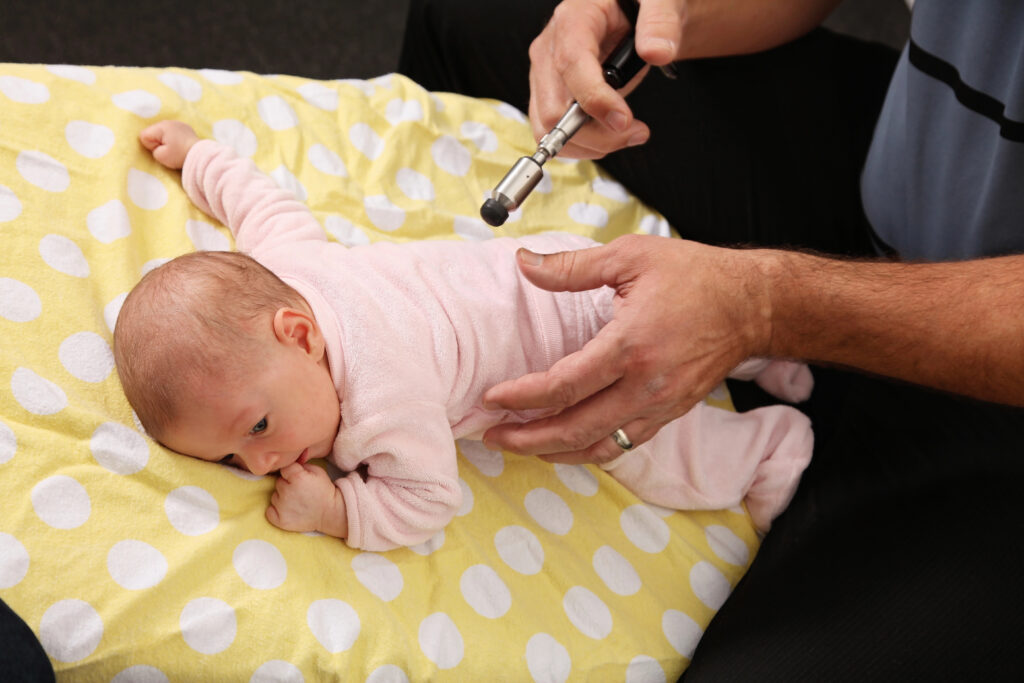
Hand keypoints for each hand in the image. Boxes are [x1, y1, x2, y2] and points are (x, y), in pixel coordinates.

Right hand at [139, 120, 200, 168]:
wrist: (201, 155)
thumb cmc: (180, 156)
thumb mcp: (160, 156)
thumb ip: (152, 148)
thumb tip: (154, 143)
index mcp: (161, 127)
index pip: (144, 135)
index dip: (150, 146)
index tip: (161, 151)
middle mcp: (169, 122)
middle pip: (153, 132)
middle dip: (157, 141)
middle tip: (169, 150)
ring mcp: (178, 123)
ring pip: (162, 131)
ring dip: (165, 139)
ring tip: (175, 147)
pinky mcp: (185, 127)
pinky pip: (172, 132)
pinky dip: (173, 137)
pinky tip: (180, 144)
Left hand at [266, 462, 345, 535]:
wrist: (331, 513)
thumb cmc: (324, 490)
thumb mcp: (317, 470)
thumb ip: (301, 464)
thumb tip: (289, 462)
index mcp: (296, 477)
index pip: (284, 469)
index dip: (291, 472)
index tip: (299, 478)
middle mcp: (287, 491)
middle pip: (278, 482)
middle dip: (286, 484)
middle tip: (299, 490)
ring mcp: (282, 507)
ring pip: (274, 496)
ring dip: (282, 497)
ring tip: (296, 501)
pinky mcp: (280, 520)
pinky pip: (269, 511)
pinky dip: (275, 511)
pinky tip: (288, 510)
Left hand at [482, 234, 771, 463]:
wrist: (752, 305)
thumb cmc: (694, 276)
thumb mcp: (630, 257)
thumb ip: (571, 267)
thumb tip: (522, 263)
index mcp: (630, 346)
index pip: (563, 386)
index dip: (522, 397)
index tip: (493, 397)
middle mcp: (645, 386)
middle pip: (574, 429)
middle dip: (527, 439)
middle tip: (493, 436)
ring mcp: (660, 406)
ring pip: (599, 447)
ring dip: (555, 452)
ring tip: (521, 446)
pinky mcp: (670, 414)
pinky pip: (623, 445)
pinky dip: (589, 451)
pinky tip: (565, 445)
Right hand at [528, 0, 683, 158]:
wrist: (630, 11)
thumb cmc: (638, 4)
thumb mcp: (658, 0)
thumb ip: (660, 21)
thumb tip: (657, 52)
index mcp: (573, 20)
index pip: (571, 65)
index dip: (595, 99)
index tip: (624, 120)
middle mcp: (550, 49)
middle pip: (554, 109)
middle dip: (596, 133)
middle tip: (636, 131)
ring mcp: (545, 75)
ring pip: (548, 129)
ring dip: (591, 144)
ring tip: (630, 132)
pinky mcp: (549, 95)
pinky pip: (554, 133)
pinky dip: (584, 144)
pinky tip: (612, 132)